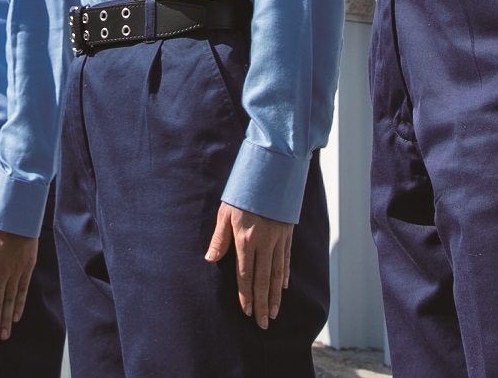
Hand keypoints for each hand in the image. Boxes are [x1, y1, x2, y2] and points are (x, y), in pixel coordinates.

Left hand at [205, 202, 294, 327]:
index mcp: (246, 239)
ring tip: (275, 313)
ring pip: (277, 274)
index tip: (248, 313)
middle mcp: (264, 243)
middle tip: (264, 323)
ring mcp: (278, 240)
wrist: (271, 173)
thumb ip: (219, 238)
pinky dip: (285, 276)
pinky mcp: (287, 234)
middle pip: (263, 280)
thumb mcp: (225, 212)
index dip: (246, 296)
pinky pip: (286, 260)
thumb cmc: (243, 192)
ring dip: (275, 296)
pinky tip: (283, 288)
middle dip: (263, 304)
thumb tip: (210, 260)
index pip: (245, 275)